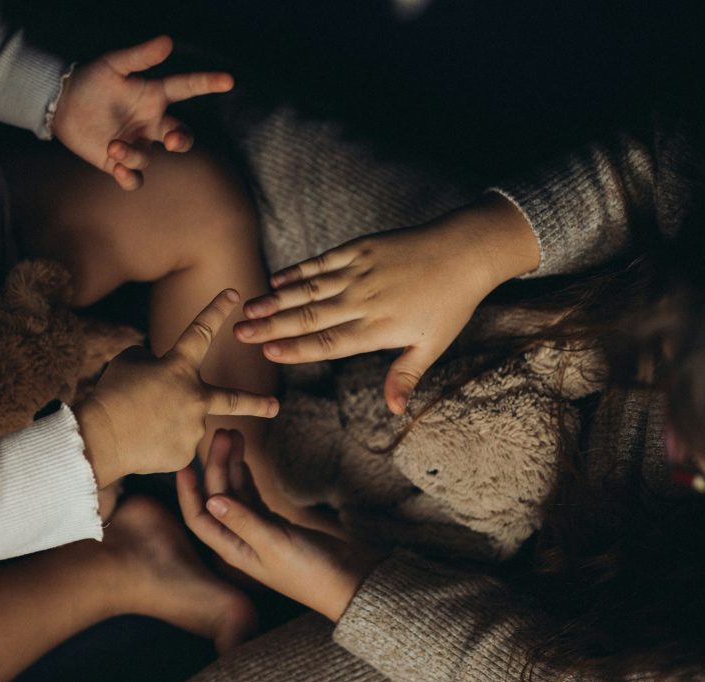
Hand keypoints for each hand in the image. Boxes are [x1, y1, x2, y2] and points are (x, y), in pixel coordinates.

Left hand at [51, 35, 233, 190]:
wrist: (62, 105)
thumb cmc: (91, 80)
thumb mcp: (113, 64)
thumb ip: (140, 56)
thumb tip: (168, 40)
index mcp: (154, 96)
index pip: (186, 88)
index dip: (208, 83)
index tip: (229, 80)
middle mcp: (150, 123)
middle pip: (180, 135)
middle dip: (181, 140)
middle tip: (173, 140)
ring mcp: (136, 144)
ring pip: (149, 158)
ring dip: (133, 155)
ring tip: (113, 145)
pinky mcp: (119, 163)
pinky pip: (135, 178)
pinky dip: (130, 178)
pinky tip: (118, 169)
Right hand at [75, 290, 278, 488]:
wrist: (100, 438)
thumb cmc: (111, 395)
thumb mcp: (128, 362)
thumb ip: (153, 361)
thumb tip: (161, 371)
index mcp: (179, 366)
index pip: (200, 331)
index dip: (216, 310)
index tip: (233, 293)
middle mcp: (195, 397)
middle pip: (233, 399)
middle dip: (257, 403)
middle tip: (275, 406)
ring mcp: (193, 427)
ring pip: (184, 424)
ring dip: (166, 424)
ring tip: (141, 426)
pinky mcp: (184, 453)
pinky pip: (174, 446)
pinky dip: (159, 444)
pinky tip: (142, 443)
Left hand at [177, 430, 385, 620]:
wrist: (347, 581)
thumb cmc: (310, 571)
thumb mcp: (273, 543)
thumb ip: (243, 521)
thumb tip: (211, 499)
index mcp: (233, 549)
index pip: (199, 518)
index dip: (188, 491)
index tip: (183, 464)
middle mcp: (240, 540)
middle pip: (217, 497)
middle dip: (215, 465)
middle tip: (222, 433)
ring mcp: (256, 531)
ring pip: (235, 492)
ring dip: (231, 465)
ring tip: (233, 435)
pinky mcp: (274, 525)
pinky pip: (252, 495)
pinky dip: (246, 475)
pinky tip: (243, 458)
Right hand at [232, 194, 539, 413]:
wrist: (465, 250)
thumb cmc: (450, 303)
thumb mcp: (433, 346)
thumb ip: (405, 375)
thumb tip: (392, 411)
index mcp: (378, 328)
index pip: (328, 343)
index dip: (295, 349)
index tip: (267, 353)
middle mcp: (363, 300)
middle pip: (309, 316)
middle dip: (271, 326)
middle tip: (239, 333)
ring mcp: (359, 272)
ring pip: (309, 289)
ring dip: (275, 299)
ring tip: (247, 310)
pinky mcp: (360, 249)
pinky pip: (322, 262)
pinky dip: (297, 271)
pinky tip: (275, 280)